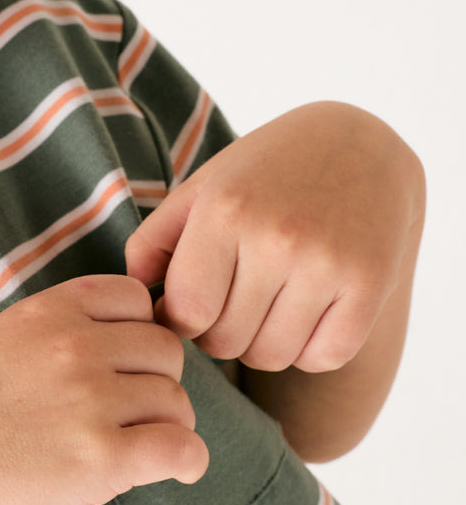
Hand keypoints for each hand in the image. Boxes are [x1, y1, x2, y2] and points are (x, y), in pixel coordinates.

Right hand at [0, 275, 208, 504]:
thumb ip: (48, 334)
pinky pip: (184, 448)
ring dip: (166, 428)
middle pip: (166, 351)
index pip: (136, 299)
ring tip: (133, 453)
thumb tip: (116, 340)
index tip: (122, 370)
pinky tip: (172, 471)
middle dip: (155, 385)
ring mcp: (89, 401)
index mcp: (43, 313)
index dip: (138, 336)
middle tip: (127, 421)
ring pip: (177, 402)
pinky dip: (187, 461)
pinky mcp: (102, 460)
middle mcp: (72, 346)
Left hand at [124, 103, 425, 374]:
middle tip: (235, 300)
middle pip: (225, 342)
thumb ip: (153, 243)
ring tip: (269, 304)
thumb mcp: (201, 190)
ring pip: (270, 357)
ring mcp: (327, 263)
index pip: (185, 315)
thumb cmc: (262, 175)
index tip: (191, 306)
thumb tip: (134, 302)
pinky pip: (322, 358)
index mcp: (224, 212)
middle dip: (221, 332)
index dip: (181, 322)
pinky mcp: (370, 284)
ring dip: (262, 343)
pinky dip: (310, 348)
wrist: (359, 146)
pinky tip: (309, 311)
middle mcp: (277, 238)